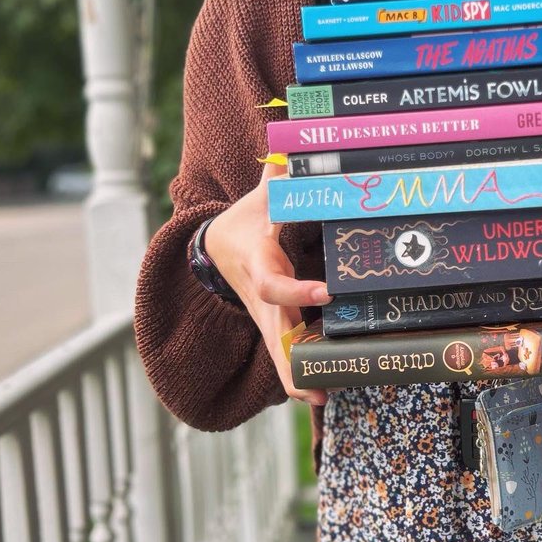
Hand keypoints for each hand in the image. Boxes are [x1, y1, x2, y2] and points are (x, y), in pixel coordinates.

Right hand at [204, 161, 330, 405]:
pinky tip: (324, 390)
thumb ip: (280, 174)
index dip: (297, 290)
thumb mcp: (258, 198)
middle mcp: (261, 298)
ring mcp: (266, 315)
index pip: (274, 285)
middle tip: (317, 386)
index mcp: (258, 265)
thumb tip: (292, 143)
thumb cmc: (245, 221)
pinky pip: (285, 352)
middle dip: (291, 362)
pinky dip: (299, 373)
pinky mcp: (273, 324)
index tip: (328, 292)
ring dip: (296, 378)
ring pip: (278, 353)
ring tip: (324, 398)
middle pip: (273, 337)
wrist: (213, 250)